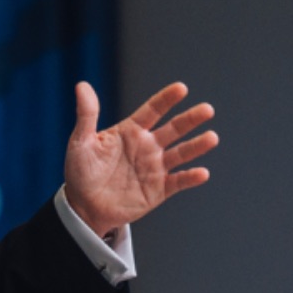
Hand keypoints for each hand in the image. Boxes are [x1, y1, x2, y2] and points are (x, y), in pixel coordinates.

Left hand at [61, 81, 214, 237]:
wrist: (84, 207)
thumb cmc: (81, 172)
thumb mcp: (81, 142)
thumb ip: (86, 114)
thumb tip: (82, 85)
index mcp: (131, 131)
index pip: (153, 110)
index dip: (166, 99)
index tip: (181, 89)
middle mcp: (148, 146)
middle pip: (174, 129)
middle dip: (191, 119)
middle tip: (207, 109)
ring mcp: (155, 168)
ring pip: (181, 153)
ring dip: (197, 146)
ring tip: (212, 137)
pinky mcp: (159, 189)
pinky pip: (178, 181)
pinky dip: (190, 178)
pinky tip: (202, 172)